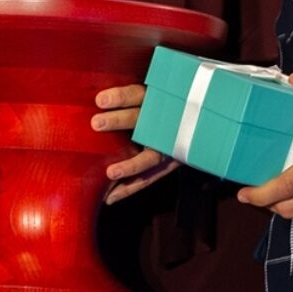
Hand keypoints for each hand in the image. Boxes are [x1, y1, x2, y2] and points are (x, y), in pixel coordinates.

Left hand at [93, 83, 178, 203]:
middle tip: (96, 124)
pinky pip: (149, 178)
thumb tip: (95, 96)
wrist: (197, 127)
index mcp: (157, 99)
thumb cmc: (161, 108)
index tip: (100, 100)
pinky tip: (110, 197)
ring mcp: (169, 145)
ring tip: (110, 174)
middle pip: (143, 120)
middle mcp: (165, 122)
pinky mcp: (169, 164)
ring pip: (150, 156)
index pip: (138, 95)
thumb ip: (127, 98)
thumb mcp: (150, 97)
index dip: (121, 97)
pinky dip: (130, 188)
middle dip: (119, 121)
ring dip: (130, 166)